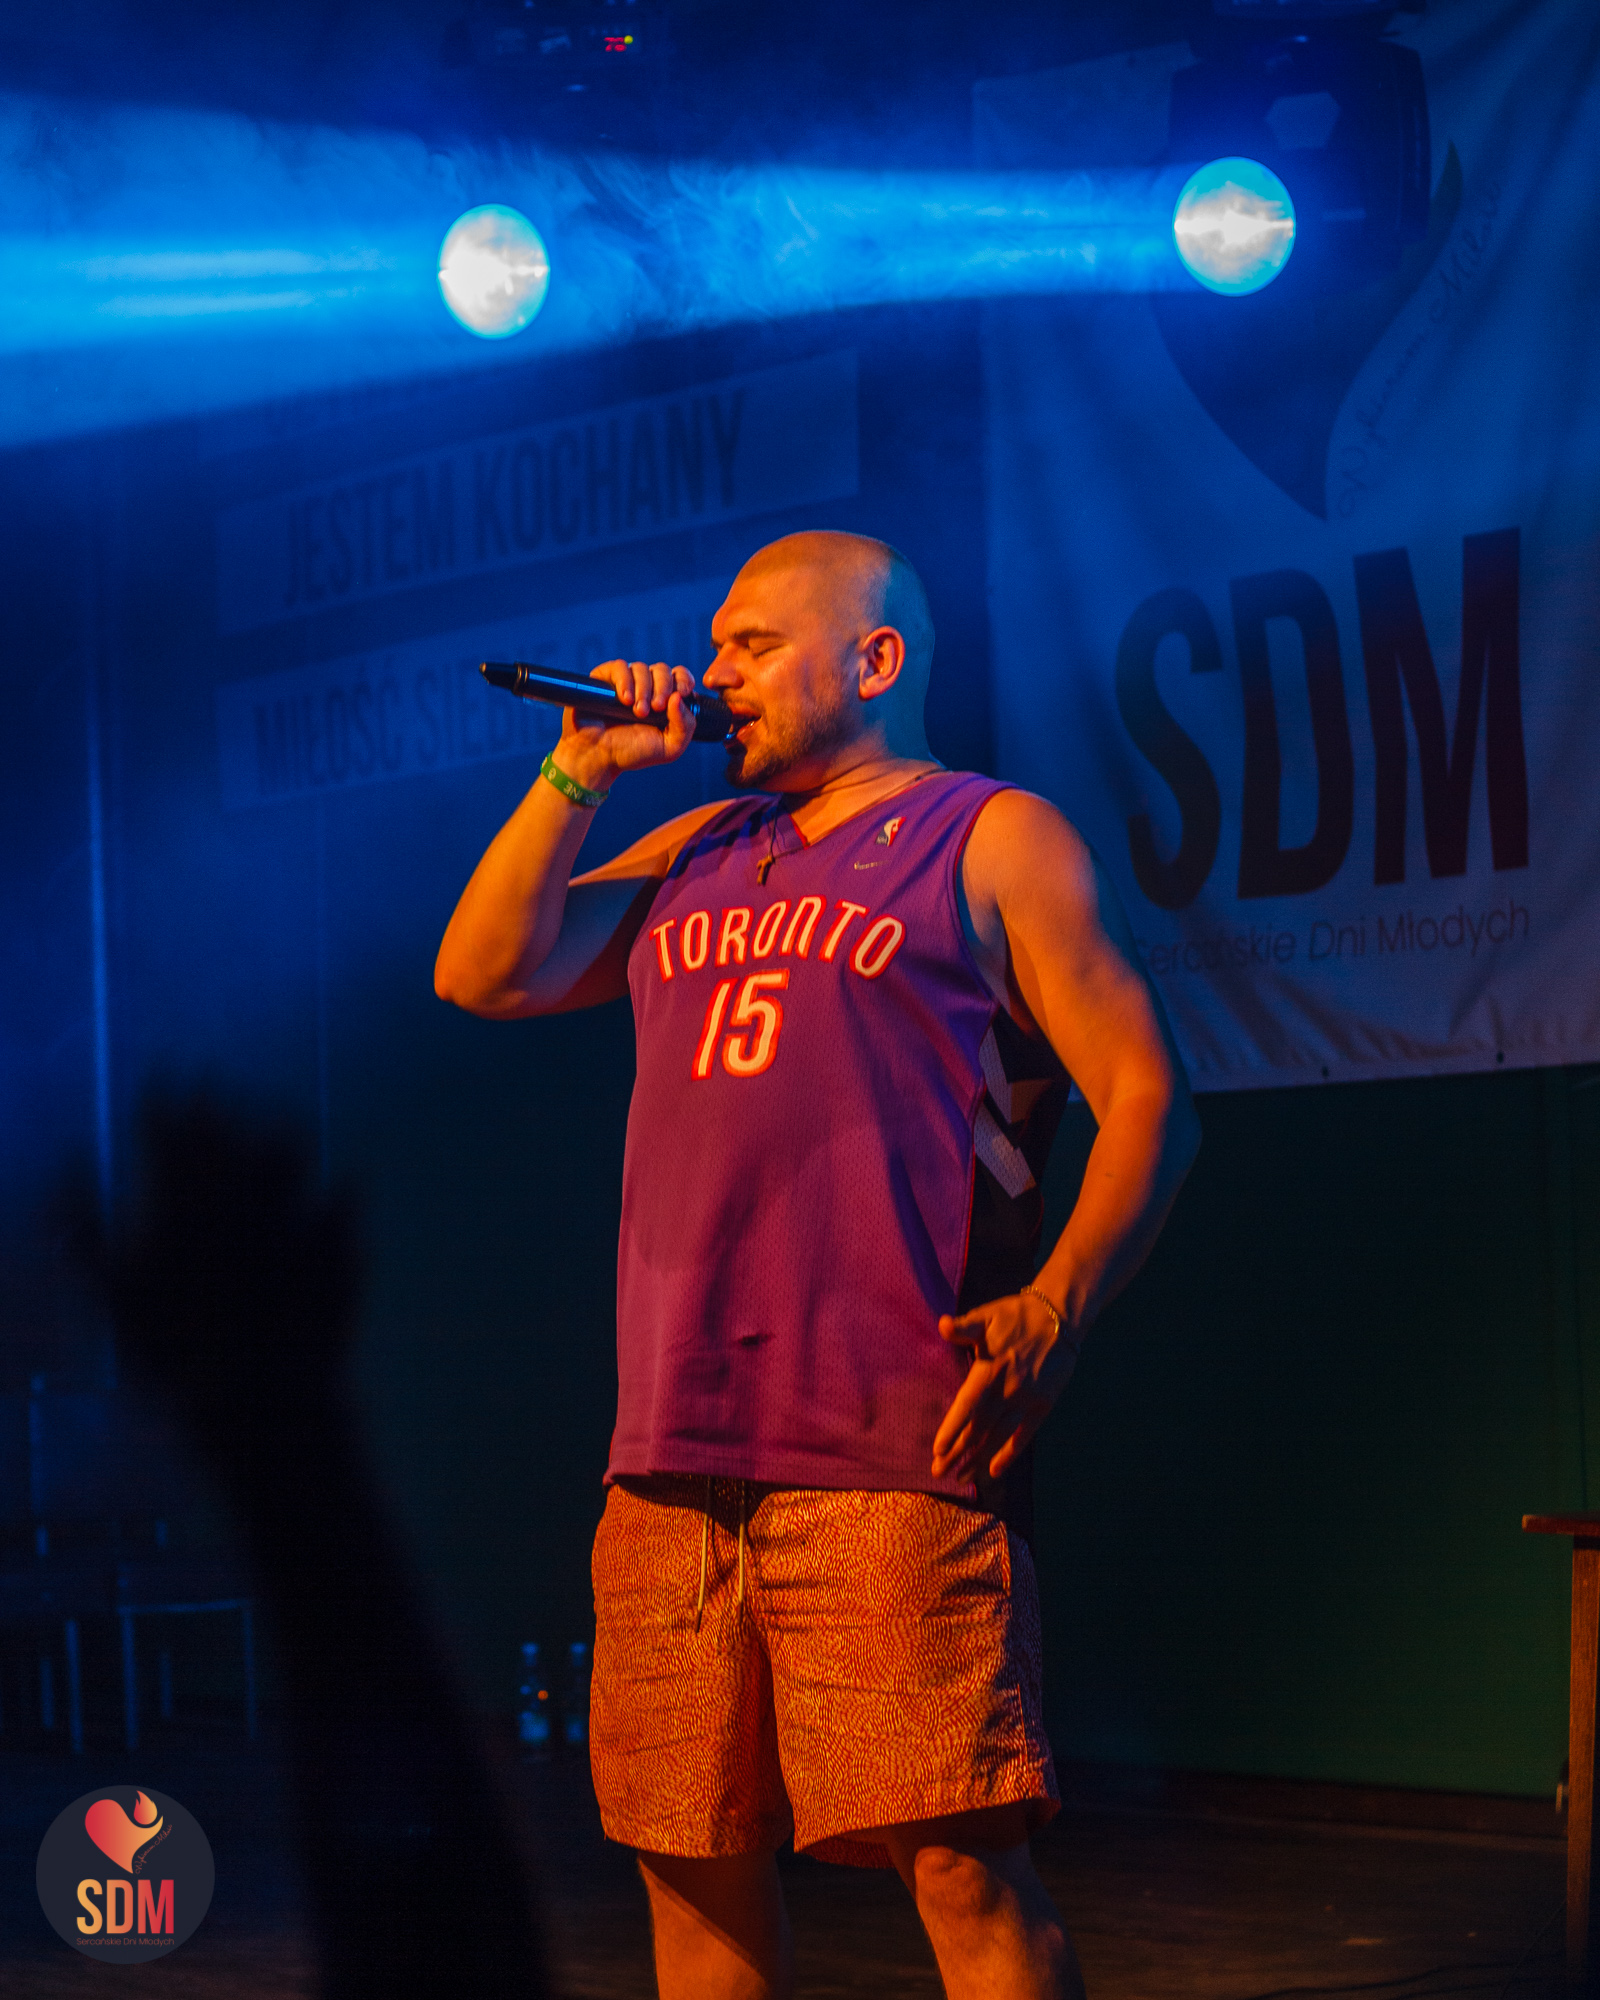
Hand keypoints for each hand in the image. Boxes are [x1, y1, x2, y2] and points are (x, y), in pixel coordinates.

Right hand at [550, 660, 698, 792]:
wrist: (598, 757)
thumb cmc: (632, 753)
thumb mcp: (669, 748)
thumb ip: (685, 726)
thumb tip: (679, 697)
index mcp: (664, 699)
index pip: (679, 676)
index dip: (683, 679)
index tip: (682, 692)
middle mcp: (645, 687)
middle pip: (661, 669)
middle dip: (663, 687)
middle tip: (657, 707)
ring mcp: (624, 682)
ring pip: (641, 667)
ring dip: (643, 689)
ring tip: (637, 712)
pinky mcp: (604, 679)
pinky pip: (619, 667)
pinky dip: (625, 681)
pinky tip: (625, 699)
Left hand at [930, 1289, 1080, 1482]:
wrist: (1059, 1318)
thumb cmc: (1016, 1316)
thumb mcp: (987, 1316)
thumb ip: (964, 1327)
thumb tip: (943, 1324)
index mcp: (989, 1370)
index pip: (967, 1406)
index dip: (952, 1429)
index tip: (937, 1451)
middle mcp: (1007, 1390)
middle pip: (978, 1428)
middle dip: (957, 1452)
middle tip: (938, 1472)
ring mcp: (1026, 1400)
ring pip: (998, 1436)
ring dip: (978, 1459)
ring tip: (960, 1479)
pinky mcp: (1042, 1405)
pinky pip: (1024, 1435)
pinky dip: (1009, 1453)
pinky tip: (994, 1471)